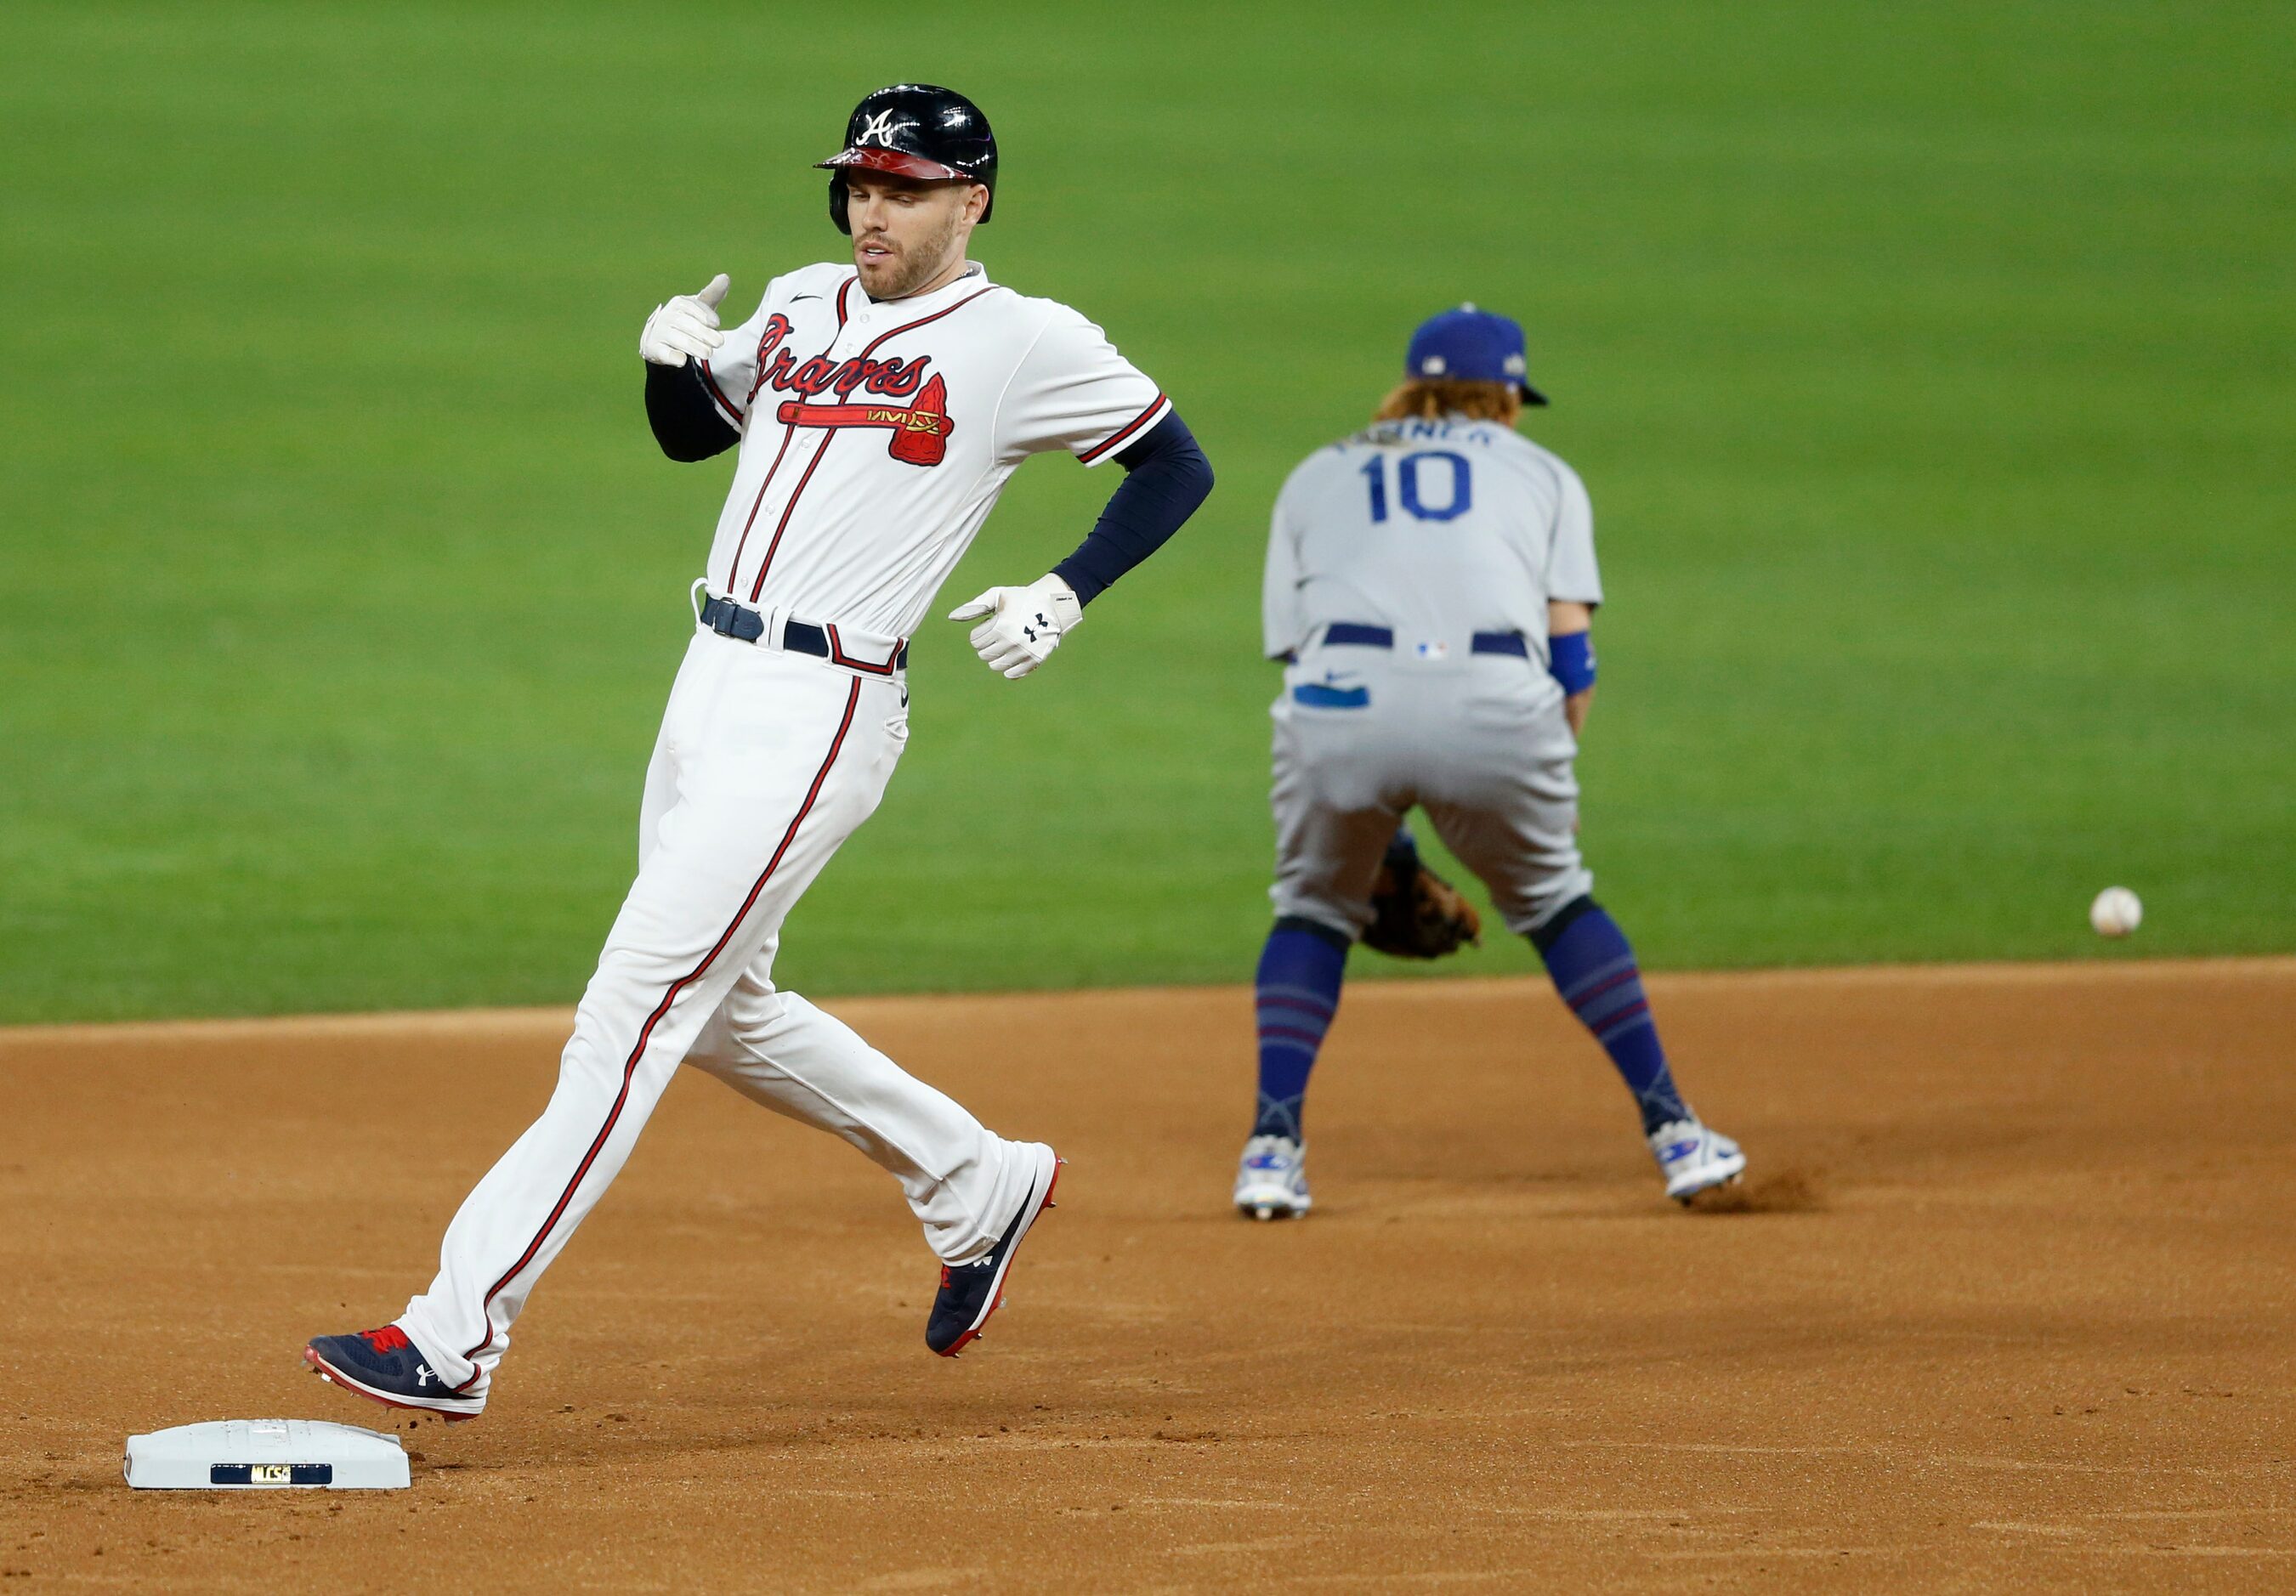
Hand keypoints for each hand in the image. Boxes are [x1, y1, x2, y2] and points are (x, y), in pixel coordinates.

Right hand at [639, 273, 728, 365]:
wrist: (661, 340)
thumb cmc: (687, 322)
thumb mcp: (699, 308)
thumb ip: (712, 294)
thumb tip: (725, 277)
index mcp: (678, 304)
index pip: (691, 306)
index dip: (704, 314)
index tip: (716, 323)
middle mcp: (667, 316)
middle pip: (686, 324)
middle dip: (704, 334)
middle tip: (719, 343)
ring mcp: (659, 332)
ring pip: (678, 339)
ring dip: (695, 347)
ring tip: (707, 353)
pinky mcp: (654, 349)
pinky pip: (665, 353)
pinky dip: (674, 357)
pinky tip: (682, 360)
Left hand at [947, 574, 1083, 678]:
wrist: (1054, 604)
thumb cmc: (1021, 598)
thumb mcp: (997, 596)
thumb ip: (974, 607)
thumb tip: (951, 617)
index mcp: (1001, 626)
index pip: (975, 641)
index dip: (981, 632)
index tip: (992, 624)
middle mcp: (1012, 642)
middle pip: (984, 655)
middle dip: (987, 644)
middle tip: (998, 634)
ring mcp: (1024, 653)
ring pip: (995, 666)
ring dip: (996, 656)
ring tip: (1005, 644)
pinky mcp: (1035, 660)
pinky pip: (1012, 674)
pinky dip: (1008, 667)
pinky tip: (1013, 654)